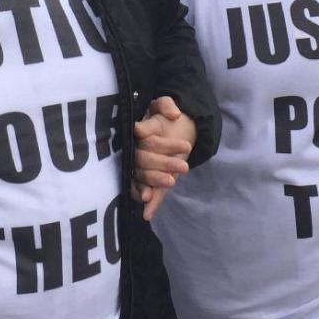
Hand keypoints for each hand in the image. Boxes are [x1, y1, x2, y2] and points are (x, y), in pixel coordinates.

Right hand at [132, 96, 196, 221]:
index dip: (165, 145)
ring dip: (154, 181)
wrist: (169, 128)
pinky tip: (147, 213)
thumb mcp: (164, 105)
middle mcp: (132, 150)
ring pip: (140, 176)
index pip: (149, 142)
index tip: (186, 147)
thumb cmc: (162, 116)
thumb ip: (167, 105)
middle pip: (143, 160)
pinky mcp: (141, 180)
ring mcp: (135, 166)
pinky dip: (145, 202)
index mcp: (137, 133)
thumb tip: (172, 114)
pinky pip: (139, 191)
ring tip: (172, 181)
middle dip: (164, 163)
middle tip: (184, 166)